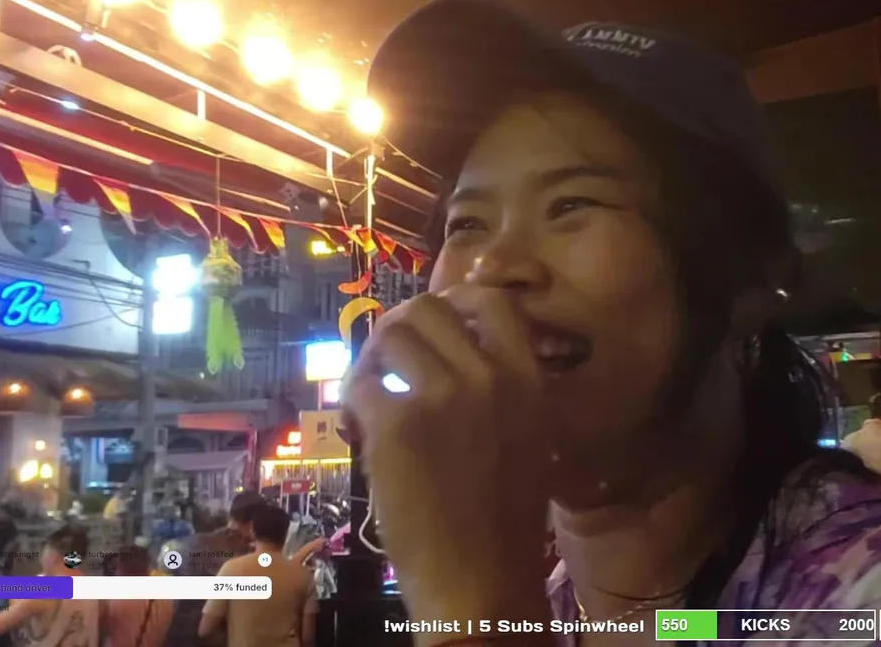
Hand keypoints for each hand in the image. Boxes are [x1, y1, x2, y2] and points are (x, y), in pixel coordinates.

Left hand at [341, 286, 552, 625]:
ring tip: (373, 395)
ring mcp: (442, 397)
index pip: (491, 299)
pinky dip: (352, 401)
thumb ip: (500, 385)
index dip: (454, 303)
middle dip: (402, 330)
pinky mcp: (397, 425)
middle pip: (429, 309)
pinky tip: (359, 427)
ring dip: (372, 361)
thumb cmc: (505, 519)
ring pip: (389, 338)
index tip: (435, 326)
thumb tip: (450, 346)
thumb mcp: (528, 435)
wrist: (481, 581)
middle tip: (390, 361)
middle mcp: (489, 376)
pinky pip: (360, 384)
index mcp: (528, 378)